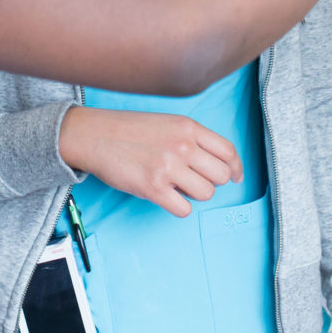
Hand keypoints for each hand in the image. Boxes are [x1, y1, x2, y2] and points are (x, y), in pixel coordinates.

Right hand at [57, 106, 243, 216]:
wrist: (96, 135)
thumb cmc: (131, 130)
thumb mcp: (168, 123)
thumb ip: (193, 139)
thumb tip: (220, 165)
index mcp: (189, 127)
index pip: (228, 152)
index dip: (235, 168)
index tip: (234, 177)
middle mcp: (183, 146)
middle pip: (221, 176)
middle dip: (211, 182)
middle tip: (194, 180)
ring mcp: (169, 167)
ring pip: (206, 194)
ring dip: (194, 195)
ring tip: (176, 186)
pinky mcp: (153, 188)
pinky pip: (184, 209)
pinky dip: (179, 207)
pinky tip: (167, 196)